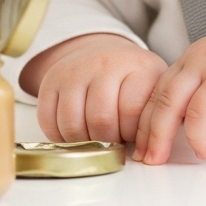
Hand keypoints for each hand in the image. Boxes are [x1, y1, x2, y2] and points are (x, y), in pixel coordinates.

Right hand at [22, 33, 167, 143]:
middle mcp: (104, 64)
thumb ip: (156, 114)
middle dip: (108, 141)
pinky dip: (61, 137)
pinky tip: (76, 133)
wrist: (101, 53)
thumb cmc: (133, 80)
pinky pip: (48, 121)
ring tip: (96, 138)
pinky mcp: (50, 81)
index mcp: (138, 67)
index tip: (133, 135)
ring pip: (73, 123)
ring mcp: (74, 71)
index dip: (132, 134)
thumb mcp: (155, 88)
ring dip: (84, 142)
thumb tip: (153, 152)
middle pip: (101, 120)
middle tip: (114, 141)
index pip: (132, 111)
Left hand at [133, 26, 205, 164]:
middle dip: (147, 129)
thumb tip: (192, 130)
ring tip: (159, 157)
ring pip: (171, 102)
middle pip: (159, 95)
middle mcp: (197, 57)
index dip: (148, 117)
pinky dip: (195, 134)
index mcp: (197, 57)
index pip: (161, 88)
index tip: (144, 142)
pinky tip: (200, 149)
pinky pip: (199, 111)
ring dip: (161, 134)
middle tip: (144, 156)